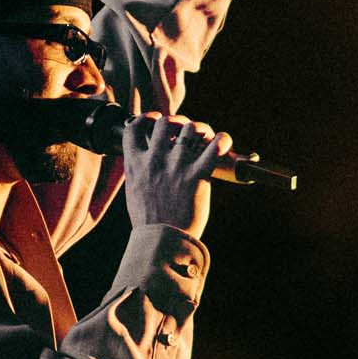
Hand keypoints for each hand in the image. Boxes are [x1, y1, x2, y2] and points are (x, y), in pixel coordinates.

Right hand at [122, 113, 232, 241]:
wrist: (162, 240)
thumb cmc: (149, 220)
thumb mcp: (134, 190)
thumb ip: (139, 171)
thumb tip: (146, 159)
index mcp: (135, 163)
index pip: (135, 127)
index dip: (146, 119)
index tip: (155, 121)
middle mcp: (155, 159)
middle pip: (167, 122)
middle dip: (178, 124)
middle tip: (186, 133)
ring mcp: (177, 165)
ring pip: (191, 129)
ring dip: (199, 131)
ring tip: (205, 139)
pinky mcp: (198, 175)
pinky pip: (215, 148)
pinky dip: (223, 140)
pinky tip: (223, 141)